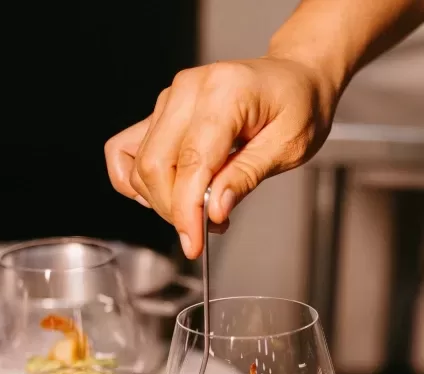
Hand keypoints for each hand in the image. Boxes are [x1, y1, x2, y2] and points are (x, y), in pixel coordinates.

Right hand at [104, 55, 337, 258]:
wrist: (296, 79)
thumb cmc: (298, 106)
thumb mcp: (288, 146)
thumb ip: (247, 177)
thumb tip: (214, 210)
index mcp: (225, 92)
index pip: (191, 163)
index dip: (187, 211)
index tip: (194, 244)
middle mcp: (189, 90)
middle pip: (155, 165)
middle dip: (174, 210)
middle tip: (204, 229)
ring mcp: (170, 99)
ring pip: (140, 164)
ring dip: (162, 200)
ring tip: (199, 207)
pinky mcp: (161, 112)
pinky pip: (125, 150)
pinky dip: (135, 180)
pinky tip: (164, 193)